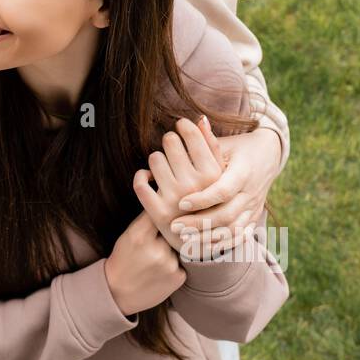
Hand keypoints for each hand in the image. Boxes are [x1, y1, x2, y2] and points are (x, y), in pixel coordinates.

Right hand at [103, 211, 186, 316]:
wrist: (118, 293)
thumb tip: (167, 203)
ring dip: (172, 250)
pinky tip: (161, 271)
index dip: (164, 209)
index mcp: (140, 235)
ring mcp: (169, 264)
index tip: (167, 208)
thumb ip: (146, 221)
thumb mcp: (128, 236)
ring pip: (178, 246)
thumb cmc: (123, 260)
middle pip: (172, 229)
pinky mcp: (178, 277)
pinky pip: (182, 262)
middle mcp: (156, 249)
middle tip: (158, 241)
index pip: (159, 212)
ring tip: (155, 260)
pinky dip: (175, 264)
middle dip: (169, 232)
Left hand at [134, 117, 238, 259]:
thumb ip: (211, 145)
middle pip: (170, 142)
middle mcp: (195, 187)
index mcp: (214, 176)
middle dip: (170, 140)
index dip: (184, 126)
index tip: (181, 125)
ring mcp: (175, 200)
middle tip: (172, 144)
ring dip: (157, 159)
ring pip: (154, 159)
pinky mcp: (157, 213)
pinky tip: (150, 177)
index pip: (192, 136)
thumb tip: (200, 118)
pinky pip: (139, 183)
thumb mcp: (220, 174)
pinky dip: (141, 176)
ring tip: (164, 165)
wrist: (204, 241)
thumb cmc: (211, 198)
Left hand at [170, 127, 281, 255]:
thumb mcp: (225, 143)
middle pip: (226, 214)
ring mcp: (254, 206)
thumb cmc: (238, 147)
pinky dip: (221, 243)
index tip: (181, 203)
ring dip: (207, 235)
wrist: (269, 156)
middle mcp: (251, 191)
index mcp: (244, 171)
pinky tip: (200, 245)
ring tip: (183, 237)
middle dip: (199, 222)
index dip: (203, 198)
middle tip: (173, 225)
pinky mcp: (254, 216)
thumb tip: (193, 122)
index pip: (223, 189)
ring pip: (232, 229)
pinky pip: (239, 236)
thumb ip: (208, 140)